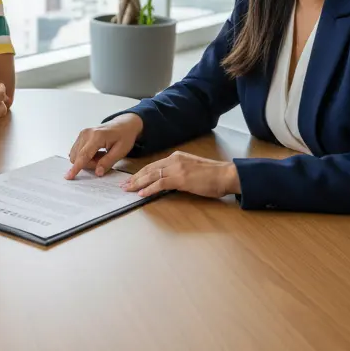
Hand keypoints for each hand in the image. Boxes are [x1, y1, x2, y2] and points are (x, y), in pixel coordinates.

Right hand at [65, 114, 143, 178]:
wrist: (124, 124)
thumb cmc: (124, 136)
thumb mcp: (121, 151)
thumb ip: (108, 162)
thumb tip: (97, 173)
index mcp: (97, 136)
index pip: (84, 155)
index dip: (76, 168)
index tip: (68, 177)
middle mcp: (86, 133)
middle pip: (79, 157)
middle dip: (89, 164)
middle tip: (104, 160)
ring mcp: (82, 133)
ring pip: (76, 155)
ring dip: (87, 160)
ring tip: (101, 155)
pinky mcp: (81, 135)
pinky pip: (77, 151)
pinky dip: (85, 156)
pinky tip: (95, 152)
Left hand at [120, 151, 239, 198]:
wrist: (226, 175)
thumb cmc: (213, 175)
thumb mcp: (192, 169)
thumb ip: (179, 171)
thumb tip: (168, 181)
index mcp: (177, 156)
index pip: (154, 165)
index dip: (141, 172)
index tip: (131, 179)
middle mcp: (174, 159)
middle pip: (149, 169)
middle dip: (135, 177)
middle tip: (124, 185)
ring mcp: (177, 168)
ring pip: (151, 175)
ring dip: (138, 183)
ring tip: (128, 189)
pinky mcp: (180, 178)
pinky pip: (160, 183)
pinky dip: (149, 188)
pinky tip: (142, 193)